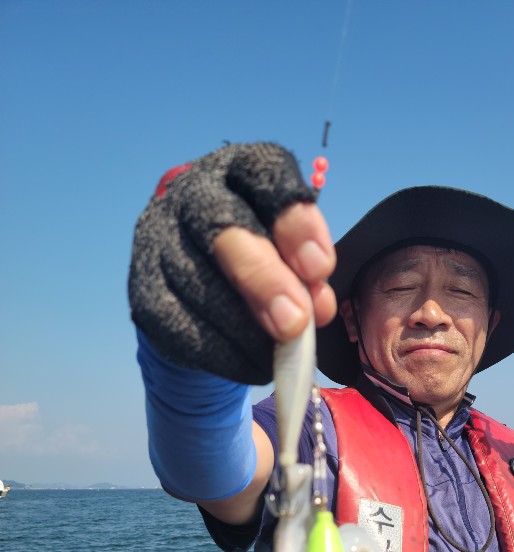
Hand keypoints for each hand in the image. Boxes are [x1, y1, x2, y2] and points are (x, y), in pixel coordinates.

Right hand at [128, 143, 335, 384]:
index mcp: (239, 172)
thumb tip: (316, 309)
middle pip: (223, 226)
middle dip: (265, 279)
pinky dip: (226, 354)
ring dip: (248, 330)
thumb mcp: (293, 259)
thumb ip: (308, 275)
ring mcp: (158, 239)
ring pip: (200, 285)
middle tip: (296, 323)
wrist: (203, 292)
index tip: (319, 270)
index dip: (296, 222)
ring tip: (281, 353)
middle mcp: (192, 194)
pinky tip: (252, 365)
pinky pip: (182, 327)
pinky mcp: (143, 289)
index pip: (266, 174)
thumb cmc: (262, 263)